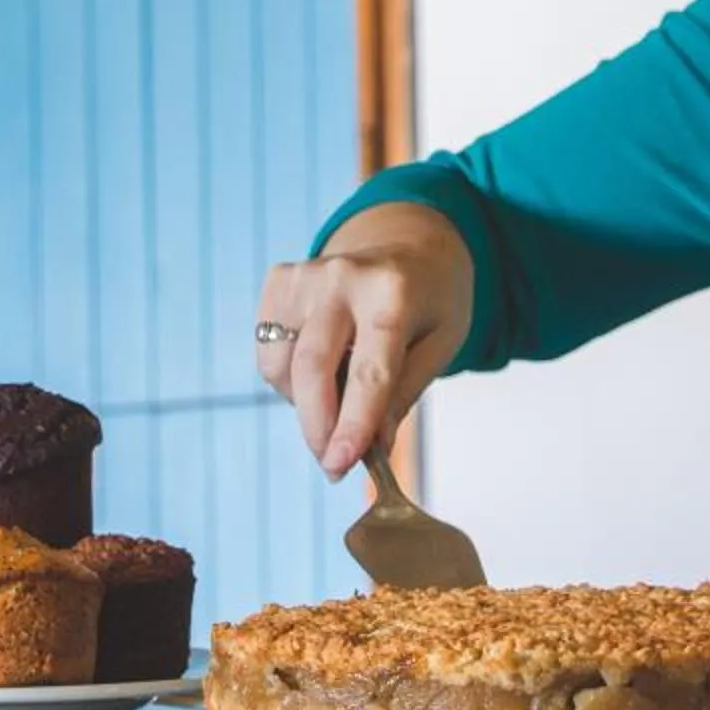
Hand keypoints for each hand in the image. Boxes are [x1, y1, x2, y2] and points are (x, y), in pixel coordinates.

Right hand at [253, 204, 473, 478]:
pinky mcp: (280, 280)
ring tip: (340, 397)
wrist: (412, 243)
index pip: (370, 369)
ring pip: (282, 367)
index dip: (354, 423)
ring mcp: (305, 275)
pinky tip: (321, 368)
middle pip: (312, 368)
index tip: (341, 465)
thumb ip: (402, 396)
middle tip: (333, 466)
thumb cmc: (431, 300)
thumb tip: (370, 449)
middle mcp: (343, 277)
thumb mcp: (440, 345)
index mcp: (394, 291)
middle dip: (318, 428)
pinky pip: (268, 353)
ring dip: (305, 404)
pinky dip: (288, 379)